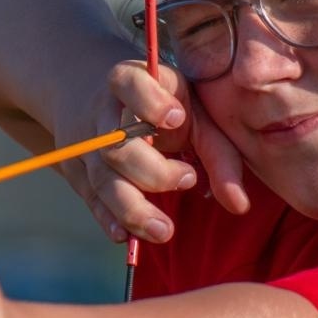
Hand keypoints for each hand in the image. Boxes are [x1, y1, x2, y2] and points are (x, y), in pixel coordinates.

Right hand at [58, 59, 248, 244]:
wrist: (97, 96)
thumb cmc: (161, 105)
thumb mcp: (193, 112)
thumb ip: (219, 153)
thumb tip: (239, 204)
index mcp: (130, 81)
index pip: (128, 83)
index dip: (149, 101)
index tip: (176, 118)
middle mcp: (102, 112)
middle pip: (116, 144)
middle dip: (152, 170)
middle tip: (188, 180)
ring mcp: (84, 144)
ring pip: (102, 178)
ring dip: (132, 208)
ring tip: (163, 230)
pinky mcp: (78, 172)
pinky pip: (90, 198)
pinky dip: (106, 218)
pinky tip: (125, 236)